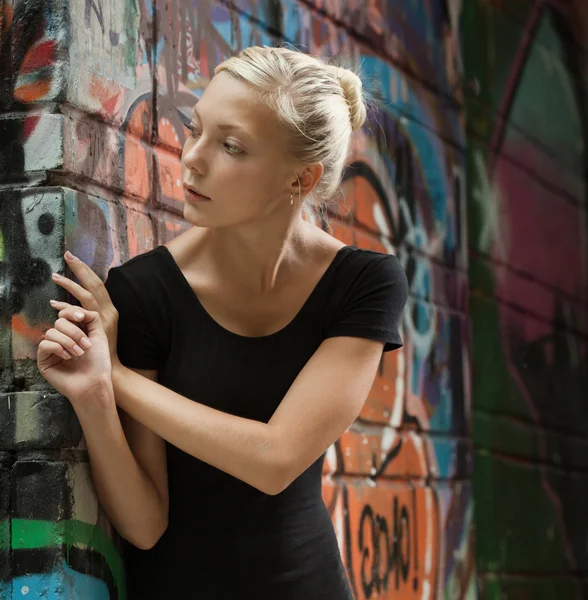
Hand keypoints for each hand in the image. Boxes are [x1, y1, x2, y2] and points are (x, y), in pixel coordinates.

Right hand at [37, 305, 111, 402]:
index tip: (81, 317)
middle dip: (75, 332)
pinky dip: (58, 348)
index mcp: (74, 331)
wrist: (94, 382)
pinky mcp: (43, 360)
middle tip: (86, 345)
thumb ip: (91, 318)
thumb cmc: (98, 362)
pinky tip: (67, 357)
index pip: (65, 313)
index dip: (71, 311)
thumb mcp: (99, 335)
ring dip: (69, 341)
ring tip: (79, 353)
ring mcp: (51, 349)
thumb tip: (76, 309)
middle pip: (60, 321)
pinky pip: (44, 344)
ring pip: (52, 332)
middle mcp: (61, 338)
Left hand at [50, 251, 119, 365]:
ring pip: (88, 294)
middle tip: (68, 255)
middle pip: (95, 283)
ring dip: (71, 284)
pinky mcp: (99, 326)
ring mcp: (105, 317)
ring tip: (56, 276)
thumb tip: (68, 305)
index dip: (87, 271)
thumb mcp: (97, 330)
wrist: (108, 370)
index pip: (98, 285)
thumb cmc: (102, 352)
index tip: (75, 260)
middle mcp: (109, 310)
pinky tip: (55, 304)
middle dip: (81, 268)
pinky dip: (68, 307)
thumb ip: (86, 316)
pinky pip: (82, 312)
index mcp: (110, 309)